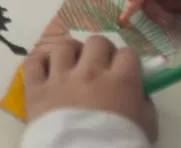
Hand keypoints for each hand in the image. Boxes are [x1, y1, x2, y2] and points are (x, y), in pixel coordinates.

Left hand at [24, 36, 157, 141]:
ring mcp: (60, 78)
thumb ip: (144, 104)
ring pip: (64, 46)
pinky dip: (40, 61)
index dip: (126, 61)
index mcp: (120, 81)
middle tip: (99, 66)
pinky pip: (34, 61)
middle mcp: (90, 72)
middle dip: (100, 51)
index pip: (127, 53)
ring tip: (72, 64)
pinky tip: (47, 69)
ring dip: (71, 53)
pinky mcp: (36, 89)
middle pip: (96, 42)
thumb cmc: (119, 145)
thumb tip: (138, 91)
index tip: (123, 71)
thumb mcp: (146, 127)